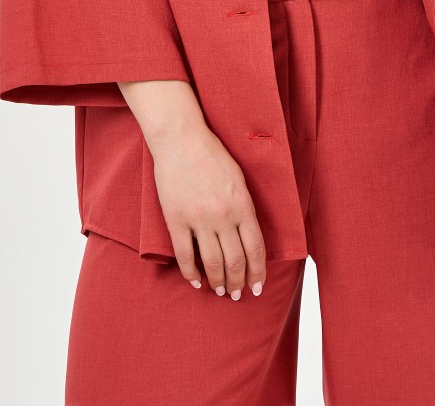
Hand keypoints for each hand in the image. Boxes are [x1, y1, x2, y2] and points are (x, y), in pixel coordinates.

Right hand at [149, 121, 266, 300]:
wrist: (181, 140)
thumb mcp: (239, 178)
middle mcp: (223, 216)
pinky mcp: (177, 219)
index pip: (255, 249)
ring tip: (221, 290)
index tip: (258, 287)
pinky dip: (191, 272)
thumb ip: (245, 207)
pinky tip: (196, 280)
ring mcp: (199, 219)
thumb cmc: (212, 155)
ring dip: (218, 281)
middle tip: (238, 294)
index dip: (258, 273)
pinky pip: (185, 254)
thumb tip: (248, 235)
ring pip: (212, 262)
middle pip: (235, 261)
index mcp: (242, 205)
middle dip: (239, 282)